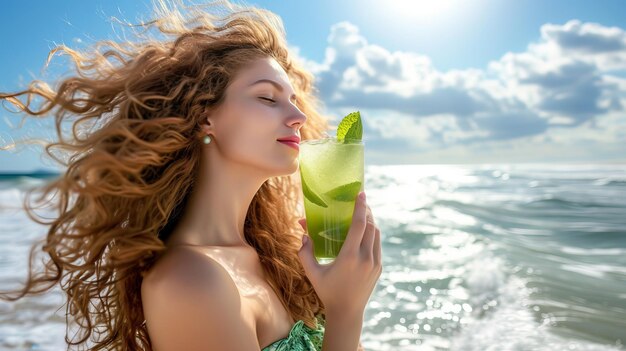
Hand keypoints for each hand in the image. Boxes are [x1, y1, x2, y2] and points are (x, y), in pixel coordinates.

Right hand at [297, 191, 381, 316]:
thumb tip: (304, 232)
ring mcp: (375, 263)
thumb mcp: (312, 273)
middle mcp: (365, 258)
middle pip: (370, 226)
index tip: (361, 193)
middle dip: (366, 211)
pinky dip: (372, 234)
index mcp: (349, 257)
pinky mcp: (379, 267)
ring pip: (376, 234)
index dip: (361, 207)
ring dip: (370, 222)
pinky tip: (364, 232)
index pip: (359, 225)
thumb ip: (305, 253)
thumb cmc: (327, 291)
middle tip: (359, 201)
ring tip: (361, 215)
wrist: (347, 312)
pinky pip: (377, 244)